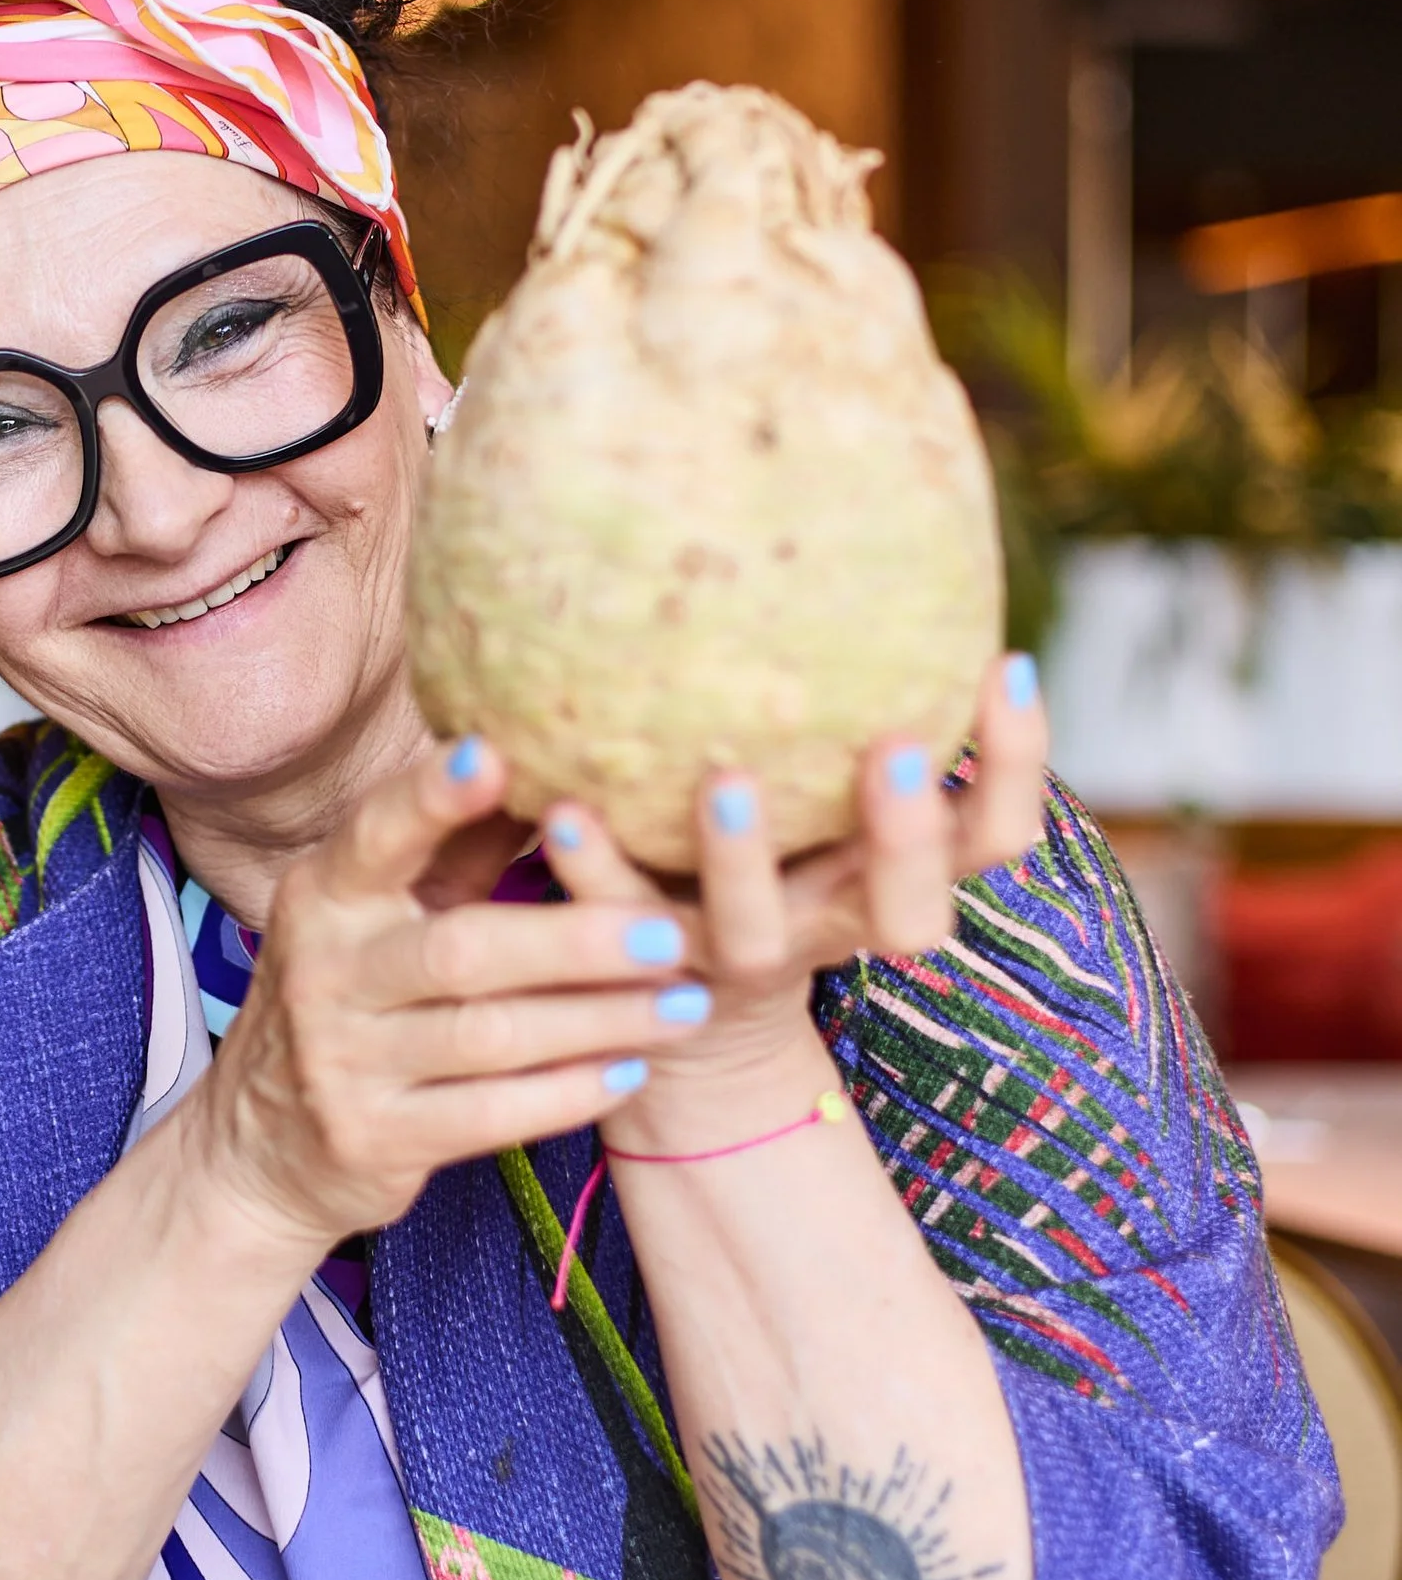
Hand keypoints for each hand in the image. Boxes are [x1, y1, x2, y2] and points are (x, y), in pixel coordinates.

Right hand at [182, 733, 716, 1261]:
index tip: (497, 755)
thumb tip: (552, 759)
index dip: (432, 797)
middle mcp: (322, 972)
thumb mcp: (379, 915)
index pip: (378, 835)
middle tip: (673, 931)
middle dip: (576, 940)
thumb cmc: (349, 997)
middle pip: (461, 949)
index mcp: (324, 895)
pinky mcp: (372, 1137)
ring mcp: (341, 1062)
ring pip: (489, 1037)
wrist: (259, 1144)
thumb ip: (457, 846)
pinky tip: (630, 1071)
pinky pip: (489, 1117)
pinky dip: (567, 1094)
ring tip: (689, 1003)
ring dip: (600, 1020)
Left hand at [539, 652, 1050, 1150]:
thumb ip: (851, 728)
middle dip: (905, 837)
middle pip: (908, 912)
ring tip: (724, 778)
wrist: (700, 1026)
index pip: (993, 837)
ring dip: (742, 860)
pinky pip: (618, 916)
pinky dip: (594, 866)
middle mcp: (833, 925)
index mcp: (894, 883)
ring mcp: (739, 955)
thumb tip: (873, 554)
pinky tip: (563, 808)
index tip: (1004, 663)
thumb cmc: (786, 870)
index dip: (1015, 765)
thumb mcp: (837, 812)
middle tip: (892, 750)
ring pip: (755, 928)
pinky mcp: (647, 966)